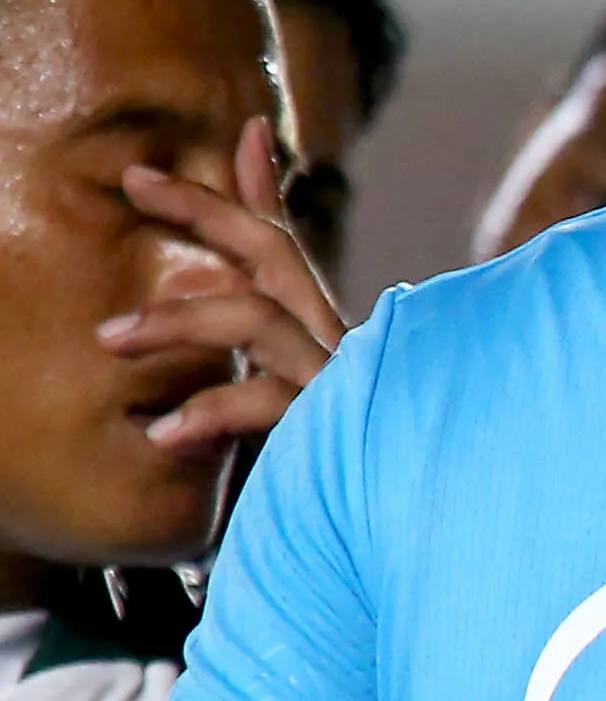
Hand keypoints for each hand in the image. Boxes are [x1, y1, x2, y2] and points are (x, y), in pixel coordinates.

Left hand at [97, 118, 344, 452]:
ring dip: (179, 317)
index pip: (277, 249)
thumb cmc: (337, 477)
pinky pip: (269, 403)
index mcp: (324, 339)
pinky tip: (163, 435)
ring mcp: (341, 386)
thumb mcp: (279, 405)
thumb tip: (216, 295)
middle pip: (274, 256)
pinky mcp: (336, 432)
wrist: (401, 542)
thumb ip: (252, 346)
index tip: (178, 159)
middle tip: (136, 183)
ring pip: (257, 318)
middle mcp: (339, 349)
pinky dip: (212, 411)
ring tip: (111, 339)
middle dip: (207, 211)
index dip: (237, 192)